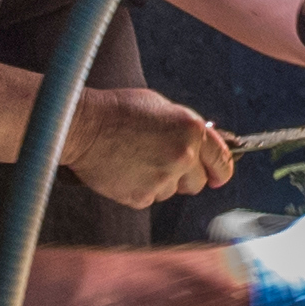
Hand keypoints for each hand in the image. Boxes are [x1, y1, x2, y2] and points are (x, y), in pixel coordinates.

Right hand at [61, 85, 232, 207]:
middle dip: (185, 176)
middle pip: (198, 182)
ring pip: (172, 191)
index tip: (218, 177)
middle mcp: (183, 155)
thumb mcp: (161, 107)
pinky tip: (126, 169)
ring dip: (160, 181)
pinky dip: (140, 188)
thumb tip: (202, 145)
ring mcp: (162, 178)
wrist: (83, 125)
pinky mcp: (141, 196)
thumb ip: (185, 128)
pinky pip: (150, 198)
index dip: (221, 171)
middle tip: (163, 163)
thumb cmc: (118, 111)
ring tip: (136, 160)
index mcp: (191, 129)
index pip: (222, 160)